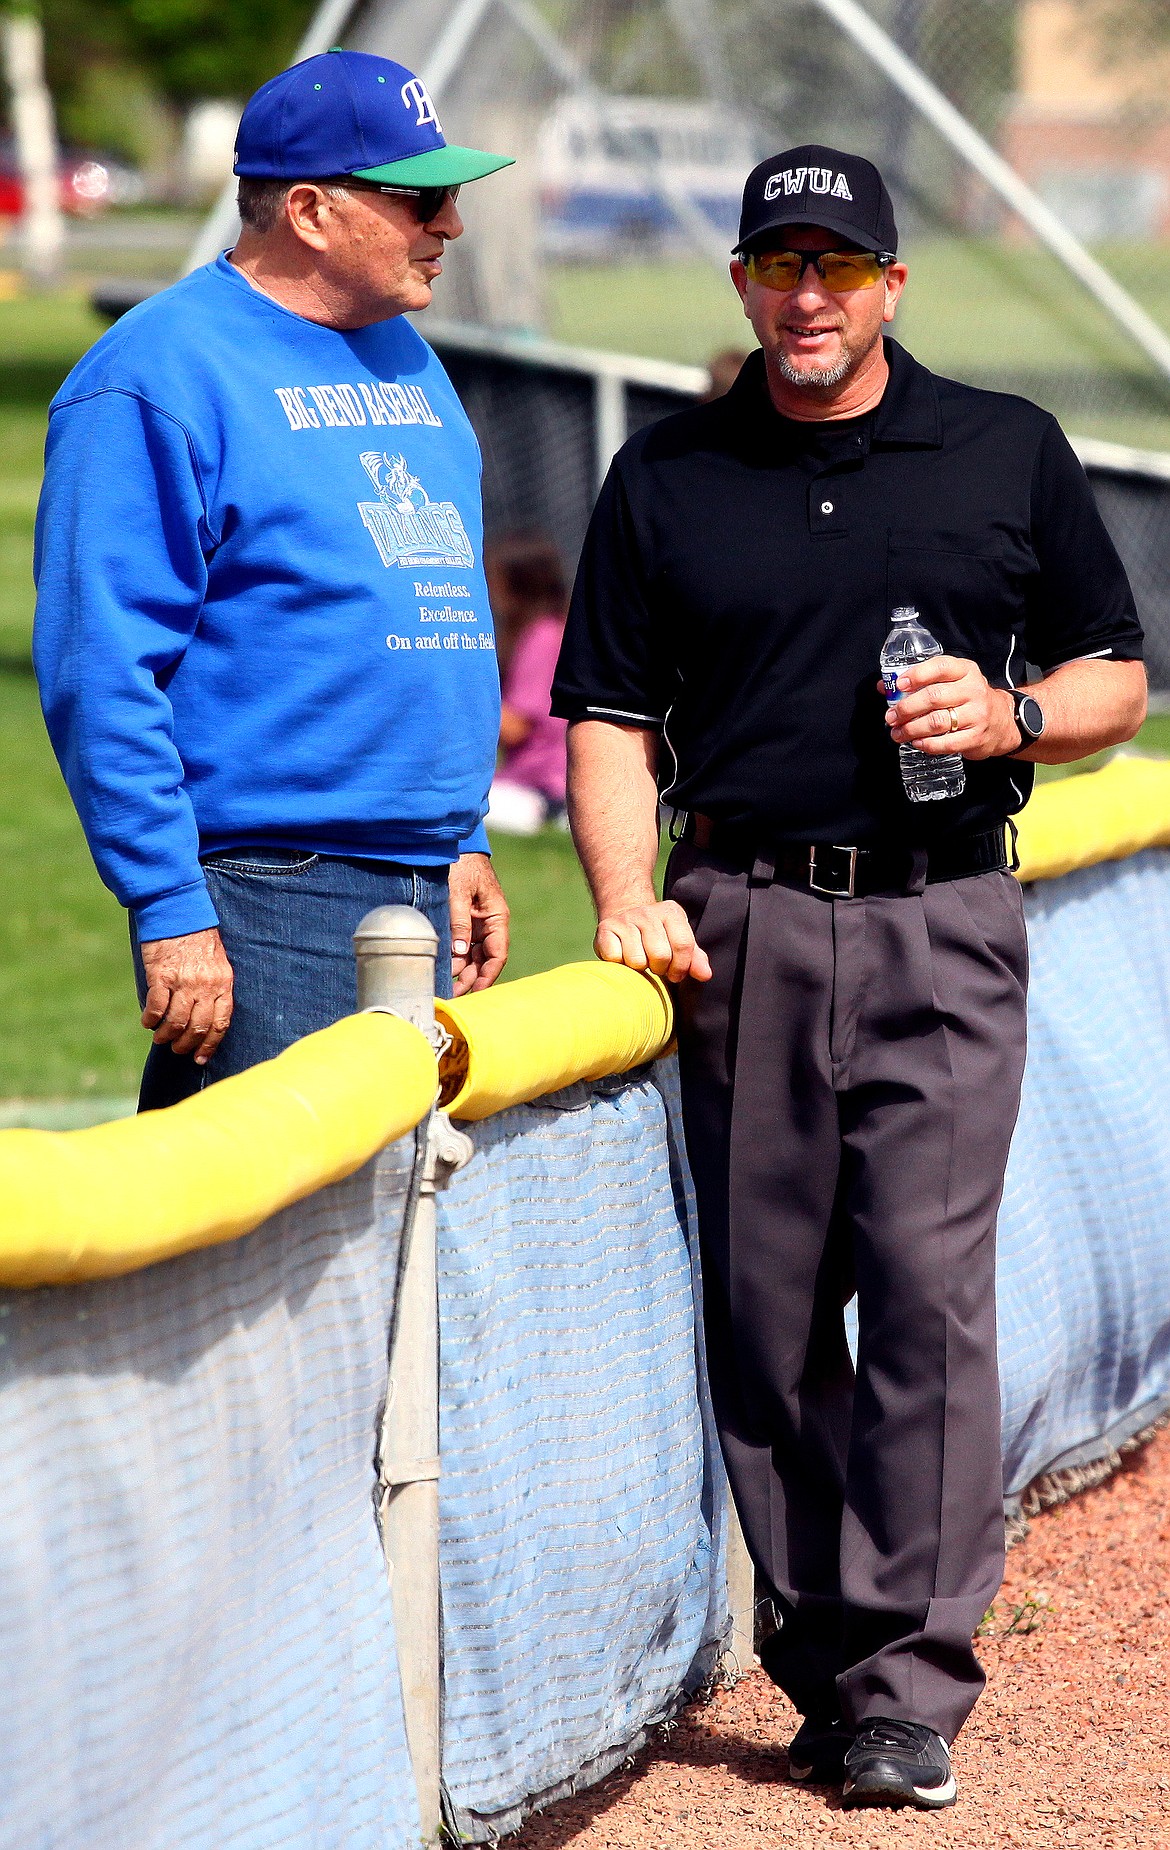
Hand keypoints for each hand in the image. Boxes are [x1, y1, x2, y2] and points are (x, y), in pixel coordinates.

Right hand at [139, 926, 234, 1064]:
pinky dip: (151, 1020)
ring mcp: (183, 981)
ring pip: (176, 1022)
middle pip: (198, 1027)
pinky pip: (156, 1007)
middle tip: (178, 1049)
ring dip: (167, 1035)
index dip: (210, 1044)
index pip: (221, 1023)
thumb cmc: (198, 937)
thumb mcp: (218, 962)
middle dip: (187, 1045)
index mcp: (223, 983)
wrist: (178, 910)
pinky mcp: (161, 976)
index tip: (201, 1058)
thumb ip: (215, 987)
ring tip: (161, 1038)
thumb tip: (205, 1015)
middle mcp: (205, 985)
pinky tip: (148, 1022)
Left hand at [449, 853, 508, 993]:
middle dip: (470, 979)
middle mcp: (490, 926)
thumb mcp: (459, 892)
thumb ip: (459, 922)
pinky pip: (462, 947)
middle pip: (484, 961)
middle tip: (454, 995)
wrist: (456, 847)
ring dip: (461, 972)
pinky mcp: (465, 924)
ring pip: (472, 957)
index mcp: (497, 918)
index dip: (487, 976)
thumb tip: (459, 951)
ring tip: (445, 987)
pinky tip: (443, 971)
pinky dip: (454, 960)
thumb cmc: (462, 866)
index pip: (497, 955)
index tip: (475, 992)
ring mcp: (477, 926)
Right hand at [595, 899, 712, 983]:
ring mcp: (625, 919)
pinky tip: (623, 955)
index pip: (683, 945)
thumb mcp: (679, 942)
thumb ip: (695, 959)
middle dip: (659, 969)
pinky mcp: (605, 929)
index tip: (675, 974)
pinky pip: (616, 959)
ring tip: (640, 960)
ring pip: (637, 960)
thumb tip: (705, 975)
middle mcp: (648, 912)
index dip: (681, 967)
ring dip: (639, 968)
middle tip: (656, 966)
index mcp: (671, 912)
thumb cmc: (658, 937)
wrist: (624, 917)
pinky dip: (620, 964)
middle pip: (660, 955)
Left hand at [881, 656, 1019, 760]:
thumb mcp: (951, 682)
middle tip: (891, 717)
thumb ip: (920, 682)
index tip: (898, 685)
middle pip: (934, 697)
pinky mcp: (977, 737)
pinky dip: (928, 744)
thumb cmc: (968, 699)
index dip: (917, 675)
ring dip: (912, 729)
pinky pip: (947, 743)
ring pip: (937, 721)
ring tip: (898, 733)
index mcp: (965, 671)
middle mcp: (973, 690)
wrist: (1002, 721)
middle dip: (907, 708)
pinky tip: (916, 743)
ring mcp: (977, 714)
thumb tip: (883, 686)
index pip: (940, 667)